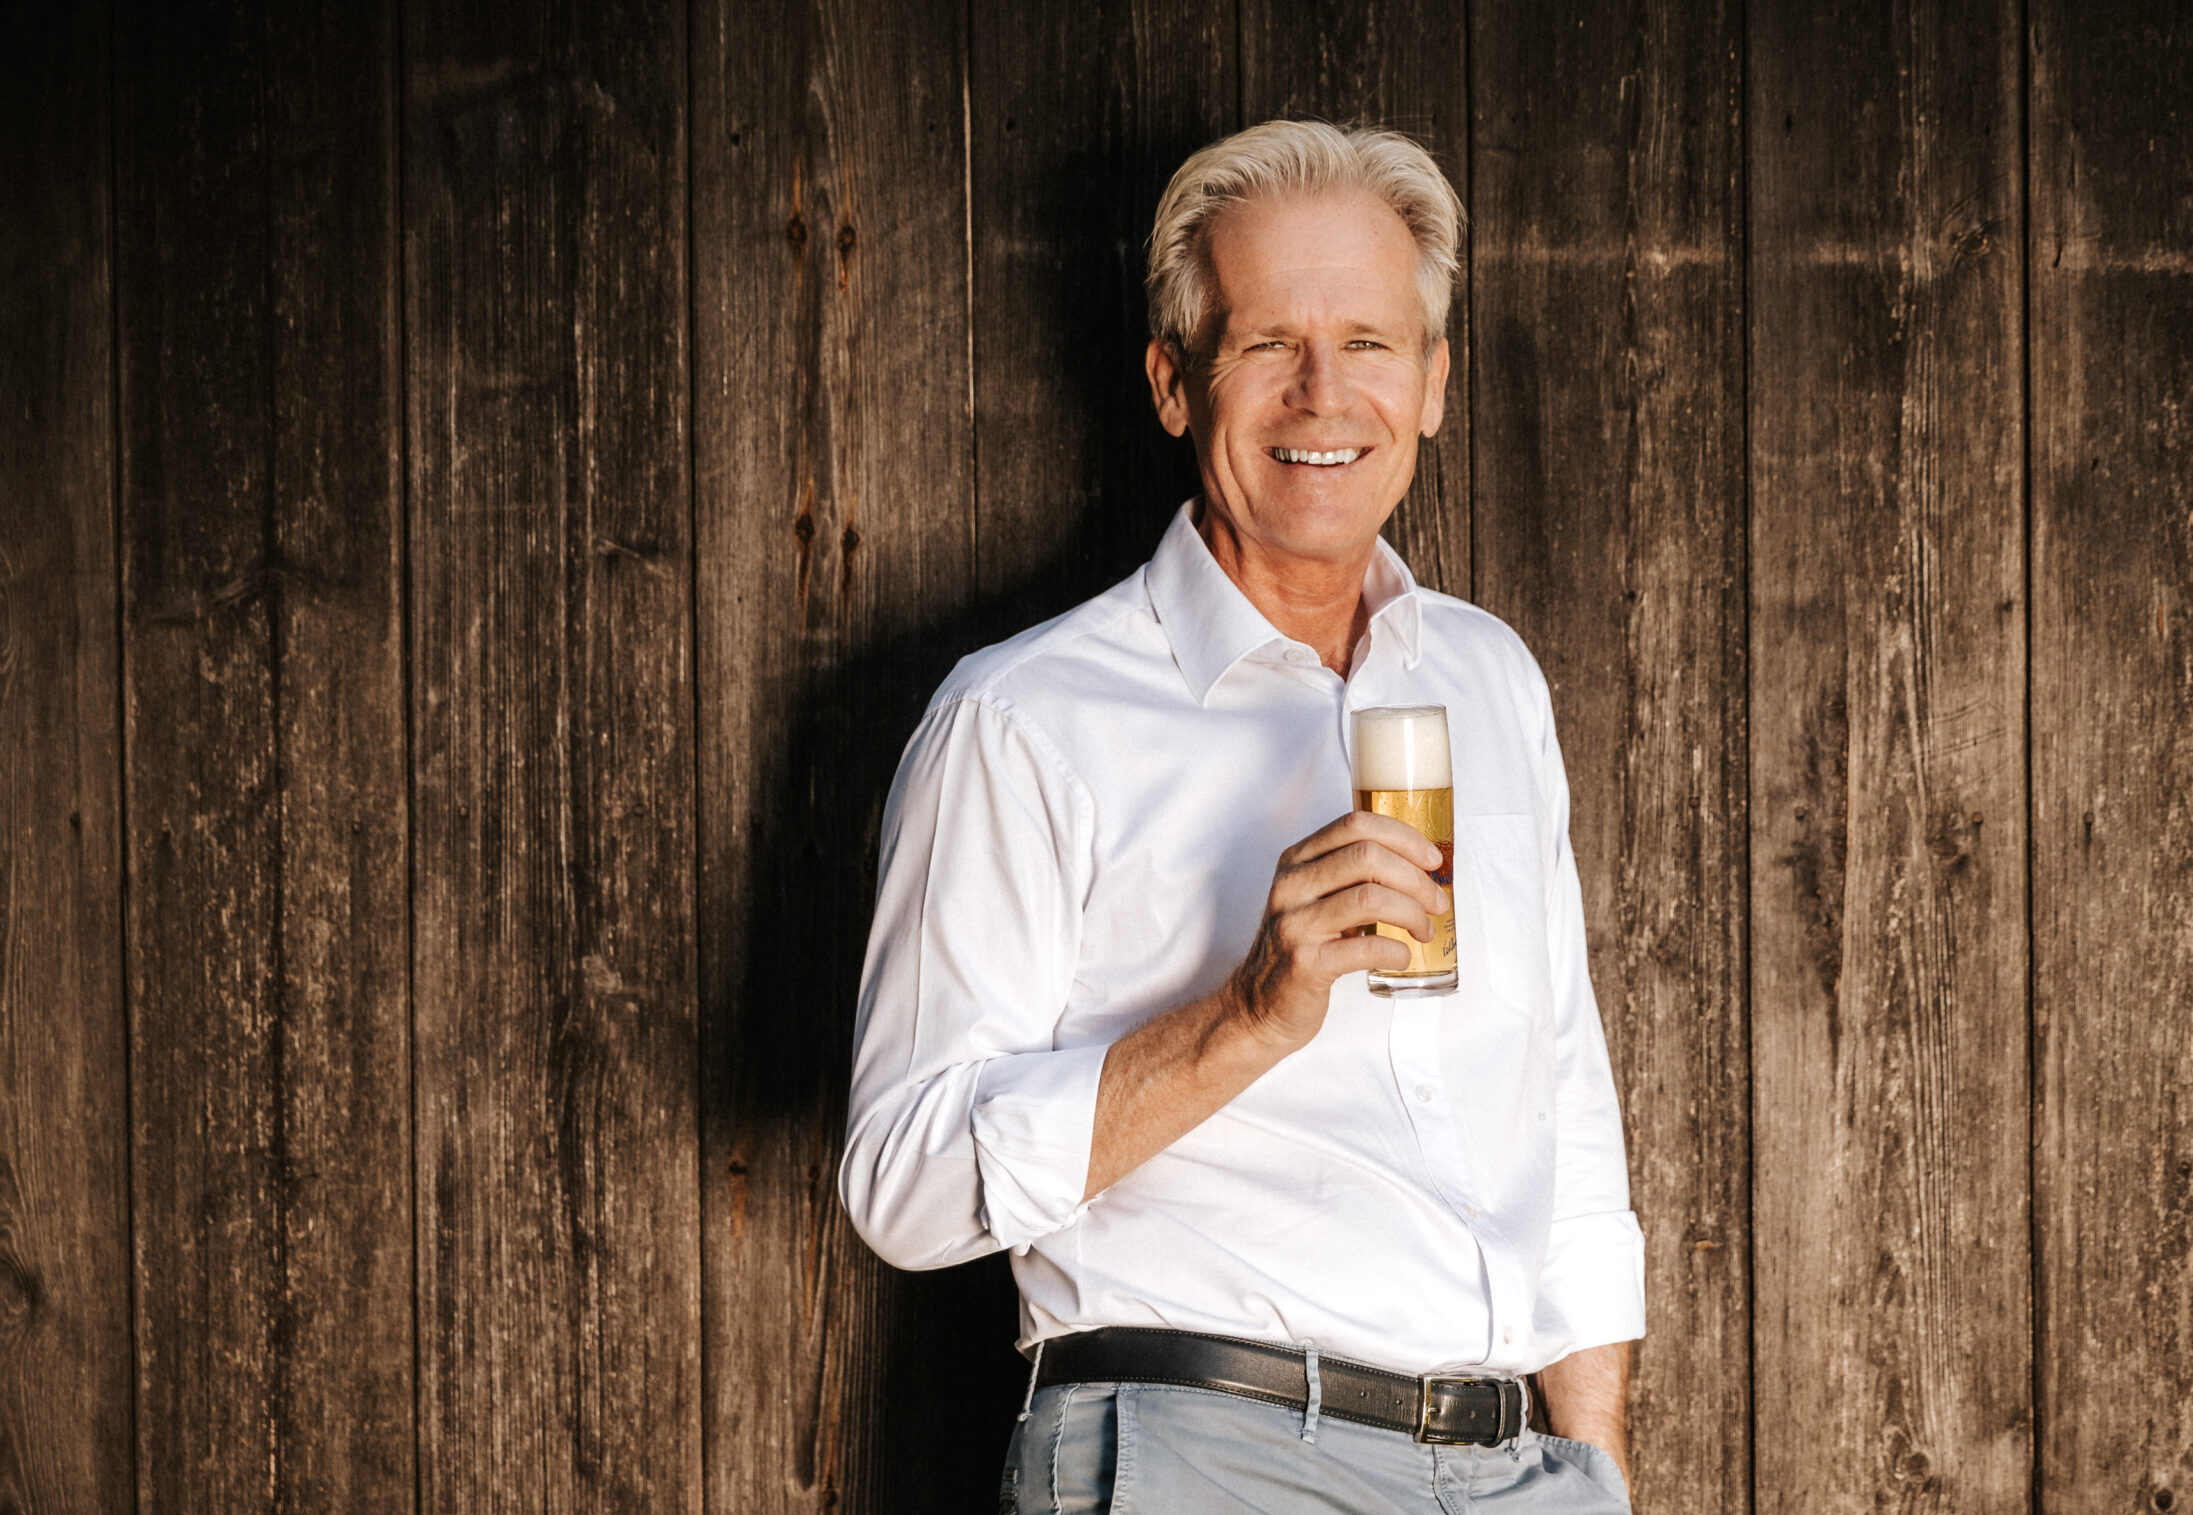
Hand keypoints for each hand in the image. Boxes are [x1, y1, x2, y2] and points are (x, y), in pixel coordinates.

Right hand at [1225, 810, 1448, 1050]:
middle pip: (1368, 856)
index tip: (1431, 860)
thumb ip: (1352, 876)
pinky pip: (1366, 948)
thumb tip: (1419, 867)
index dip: (1403, 837)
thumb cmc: (1301, 948)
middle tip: (1436, 902)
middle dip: (1416, 879)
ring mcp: (1295, 924)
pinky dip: (1397, 950)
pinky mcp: (1305, 963)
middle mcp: (1292, 885)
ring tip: (1423, 930)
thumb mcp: (1316, 898)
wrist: (1259, 1004)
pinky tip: (1402, 956)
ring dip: (1412, 913)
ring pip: (1370, 898)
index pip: (1355, 825)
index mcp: (1297, 861)